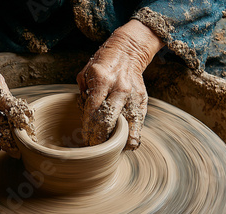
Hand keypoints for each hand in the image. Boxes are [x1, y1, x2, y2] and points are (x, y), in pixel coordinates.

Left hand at [77, 20, 163, 149]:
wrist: (127, 52)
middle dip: (101, 137)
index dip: (89, 128)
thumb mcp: (85, 74)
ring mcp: (133, 95)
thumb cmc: (102, 65)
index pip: (94, 110)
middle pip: (109, 120)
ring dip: (117, 141)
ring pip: (126, 126)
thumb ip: (83, 95)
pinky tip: (125, 144)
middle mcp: (120, 88)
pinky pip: (138, 124)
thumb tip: (84, 119)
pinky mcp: (142, 101)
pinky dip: (131, 137)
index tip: (86, 138)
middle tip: (95, 147)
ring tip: (110, 149)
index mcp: (102, 80)